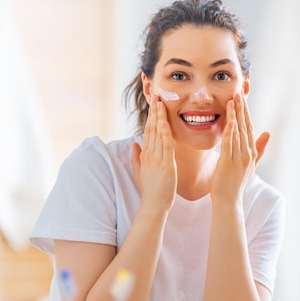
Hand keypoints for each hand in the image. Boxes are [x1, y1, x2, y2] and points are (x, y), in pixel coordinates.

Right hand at [131, 95, 176, 211]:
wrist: (154, 204)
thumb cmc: (151, 189)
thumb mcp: (141, 171)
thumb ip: (137, 157)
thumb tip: (133, 143)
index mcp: (146, 154)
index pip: (148, 131)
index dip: (151, 116)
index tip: (153, 103)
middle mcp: (149, 154)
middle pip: (151, 129)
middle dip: (154, 112)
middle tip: (156, 95)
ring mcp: (157, 159)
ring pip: (158, 134)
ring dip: (159, 118)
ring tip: (160, 103)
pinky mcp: (165, 165)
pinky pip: (165, 147)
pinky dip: (165, 134)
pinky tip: (165, 123)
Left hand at [211, 93, 268, 201]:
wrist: (229, 200)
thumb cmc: (235, 183)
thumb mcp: (251, 164)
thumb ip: (259, 149)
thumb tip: (268, 133)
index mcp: (251, 152)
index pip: (250, 128)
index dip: (247, 113)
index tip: (243, 98)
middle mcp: (247, 153)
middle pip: (245, 127)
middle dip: (242, 109)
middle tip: (239, 92)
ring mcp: (239, 158)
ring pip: (238, 132)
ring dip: (236, 115)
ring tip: (233, 99)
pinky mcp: (228, 162)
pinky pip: (229, 143)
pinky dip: (230, 131)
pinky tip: (230, 120)